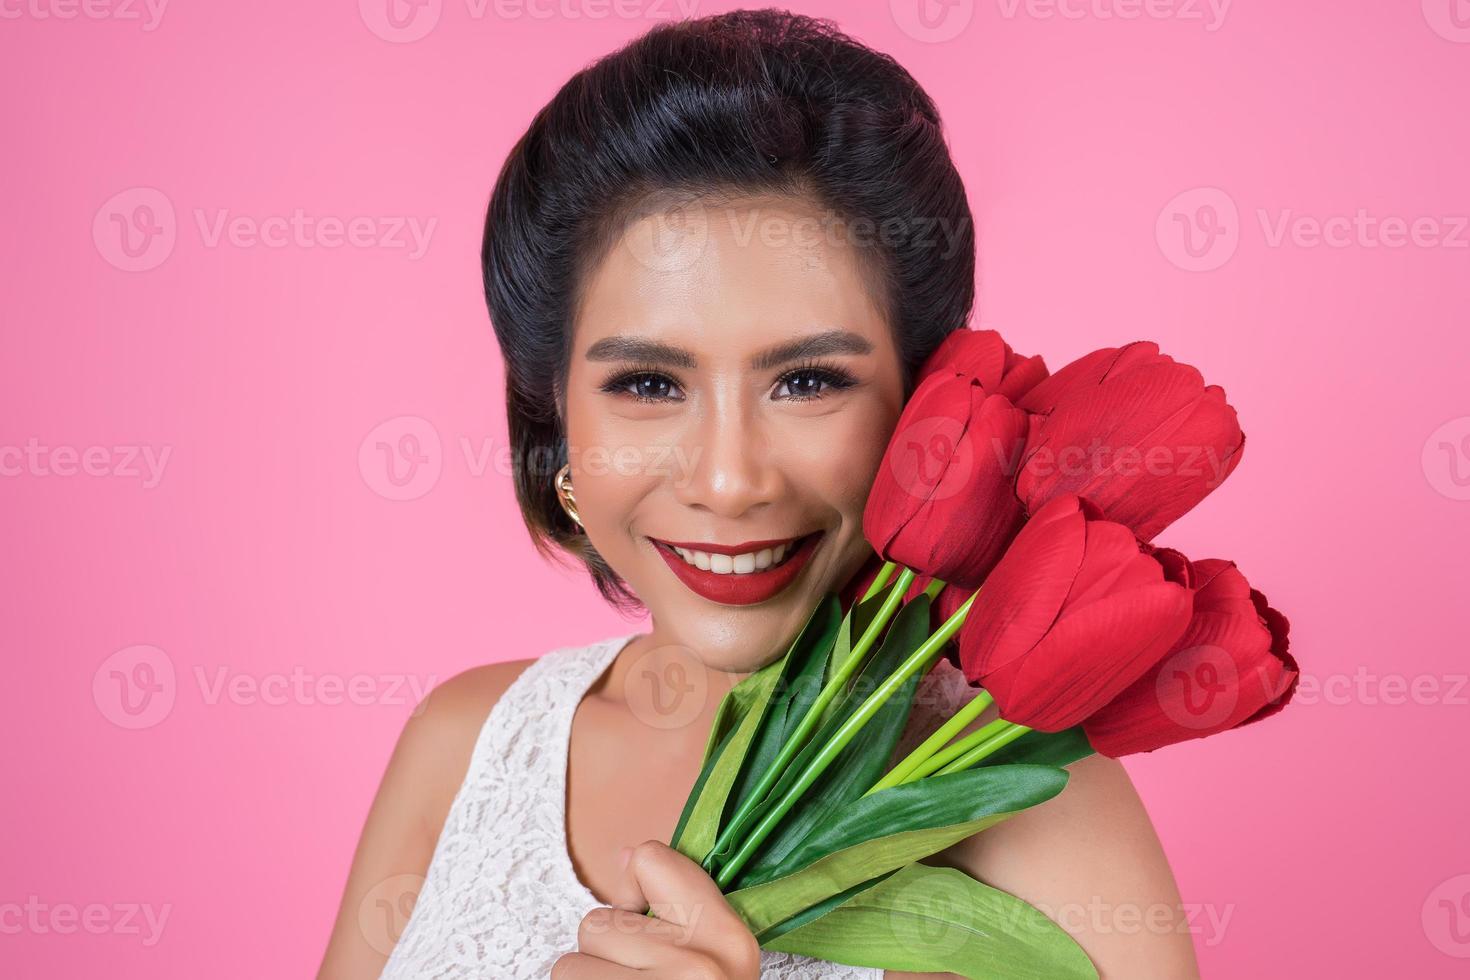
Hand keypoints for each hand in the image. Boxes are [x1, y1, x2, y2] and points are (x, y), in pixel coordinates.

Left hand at [553, 840, 761, 978]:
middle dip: (607, 957)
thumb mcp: (718, 960)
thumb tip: (623, 855)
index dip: (634, 893)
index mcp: (729, 939)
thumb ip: (680, 903)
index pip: (652, 860)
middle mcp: (697, 965)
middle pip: (598, 922)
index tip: (648, 933)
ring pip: (570, 963)